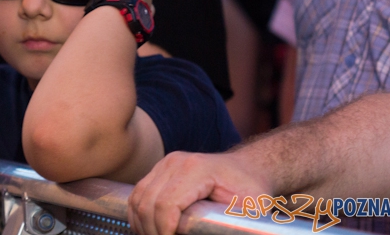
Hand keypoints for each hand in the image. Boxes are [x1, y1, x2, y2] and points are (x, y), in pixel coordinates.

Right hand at [127, 151, 269, 234]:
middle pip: (147, 202)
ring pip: (138, 197)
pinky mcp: (160, 169)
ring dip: (141, 224)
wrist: (247, 167)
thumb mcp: (251, 210)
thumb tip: (216, 233)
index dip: (163, 230)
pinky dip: (138, 213)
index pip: (166, 204)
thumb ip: (234, 226)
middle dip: (151, 231)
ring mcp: (165, 163)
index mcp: (196, 169)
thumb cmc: (250, 190)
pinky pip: (139, 192)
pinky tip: (147, 229)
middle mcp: (175, 162)